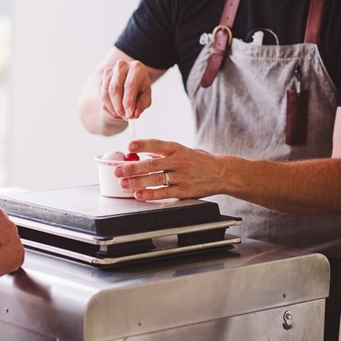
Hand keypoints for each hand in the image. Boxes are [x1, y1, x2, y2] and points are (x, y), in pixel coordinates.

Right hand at [99, 60, 151, 119]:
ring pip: (105, 94)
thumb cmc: (139, 89)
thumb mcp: (145, 96)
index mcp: (136, 68)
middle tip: (123, 116)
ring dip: (112, 108)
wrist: (129, 80)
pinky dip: (107, 107)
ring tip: (120, 115)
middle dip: (118, 106)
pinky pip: (101, 97)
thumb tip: (134, 115)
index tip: (129, 115)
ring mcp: (109, 72)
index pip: (129, 85)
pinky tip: (115, 111)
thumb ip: (141, 105)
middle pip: (115, 88)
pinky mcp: (102, 79)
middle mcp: (121, 66)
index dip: (128, 102)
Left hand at [113, 139, 228, 200]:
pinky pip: (164, 193)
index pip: (157, 145)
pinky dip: (150, 194)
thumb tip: (140, 155)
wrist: (221, 173)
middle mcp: (178, 162)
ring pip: (156, 180)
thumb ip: (162, 153)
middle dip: (133, 168)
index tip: (130, 146)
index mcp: (176, 149)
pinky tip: (139, 195)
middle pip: (152, 165)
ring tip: (124, 183)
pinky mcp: (184, 191)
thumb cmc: (198, 161)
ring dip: (137, 182)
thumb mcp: (181, 151)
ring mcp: (181, 177)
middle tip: (118, 171)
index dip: (143, 145)